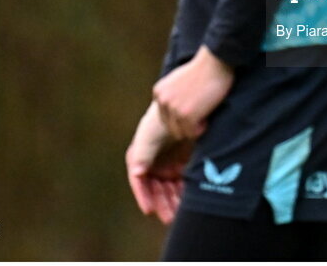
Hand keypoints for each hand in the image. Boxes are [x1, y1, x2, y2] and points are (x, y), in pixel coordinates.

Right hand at [125, 101, 193, 223]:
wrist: (186, 107)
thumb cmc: (163, 120)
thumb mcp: (150, 136)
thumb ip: (142, 154)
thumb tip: (137, 173)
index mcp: (140, 157)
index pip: (139, 181)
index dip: (143, 196)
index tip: (149, 210)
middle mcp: (153, 164)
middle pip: (156, 190)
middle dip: (161, 204)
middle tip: (169, 218)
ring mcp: (168, 165)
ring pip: (169, 190)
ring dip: (173, 202)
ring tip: (181, 214)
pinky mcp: (183, 164)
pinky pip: (182, 183)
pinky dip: (184, 193)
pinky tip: (189, 202)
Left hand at [152, 44, 234, 140]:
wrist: (215, 61)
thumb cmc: (202, 69)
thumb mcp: (177, 79)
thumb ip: (170, 93)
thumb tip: (171, 108)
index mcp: (158, 92)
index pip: (165, 118)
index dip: (180, 117)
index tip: (193, 107)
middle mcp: (163, 101)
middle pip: (171, 128)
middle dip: (186, 125)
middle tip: (200, 113)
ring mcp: (174, 109)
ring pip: (181, 132)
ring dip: (193, 127)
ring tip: (204, 114)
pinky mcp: (187, 115)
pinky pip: (192, 133)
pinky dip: (201, 128)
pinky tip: (207, 116)